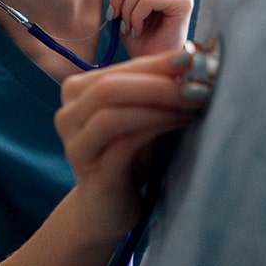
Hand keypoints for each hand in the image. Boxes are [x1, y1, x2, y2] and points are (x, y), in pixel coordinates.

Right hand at [56, 49, 204, 238]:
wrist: (108, 210)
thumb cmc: (131, 156)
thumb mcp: (143, 114)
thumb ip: (157, 86)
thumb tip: (196, 55)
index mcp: (77, 92)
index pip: (121, 69)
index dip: (158, 62)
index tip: (195, 58)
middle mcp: (67, 115)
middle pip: (109, 88)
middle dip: (158, 83)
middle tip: (197, 85)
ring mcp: (75, 147)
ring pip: (110, 115)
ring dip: (157, 105)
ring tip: (192, 105)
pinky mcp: (92, 175)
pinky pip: (123, 145)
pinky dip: (155, 129)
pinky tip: (181, 124)